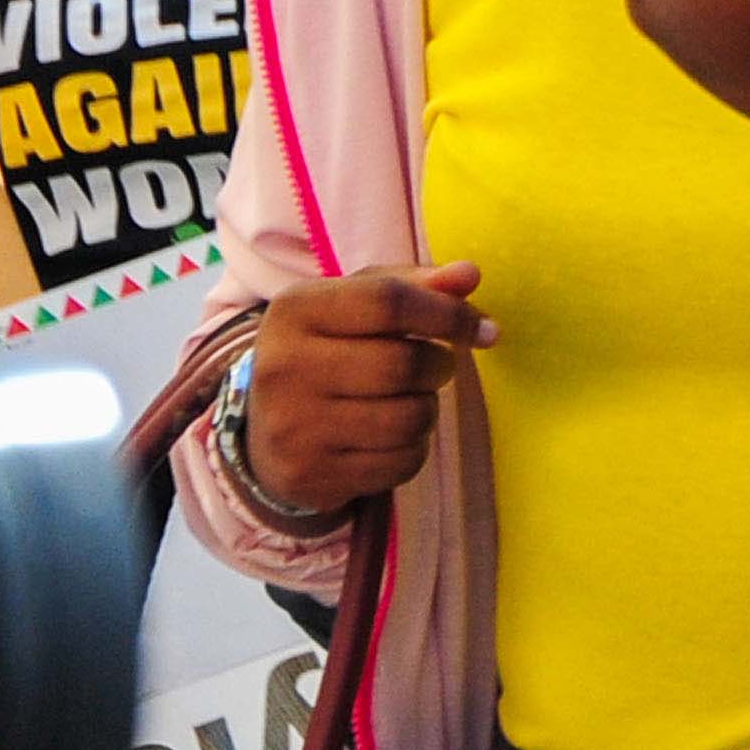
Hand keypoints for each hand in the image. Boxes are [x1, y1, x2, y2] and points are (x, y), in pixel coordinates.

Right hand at [243, 263, 495, 516]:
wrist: (266, 431)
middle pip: (404, 364)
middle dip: (439, 365)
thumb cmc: (330, 351)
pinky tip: (388, 438)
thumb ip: (417, 284)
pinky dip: (413, 449)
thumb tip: (469, 275)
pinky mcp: (308, 474)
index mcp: (295, 310)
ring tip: (407, 400)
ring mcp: (291, 426)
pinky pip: (401, 463)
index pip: (389, 301)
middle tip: (434, 367)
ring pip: (409, 418)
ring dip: (428, 409)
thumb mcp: (359, 304)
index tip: (483, 329)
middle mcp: (283, 366)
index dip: (450, 314)